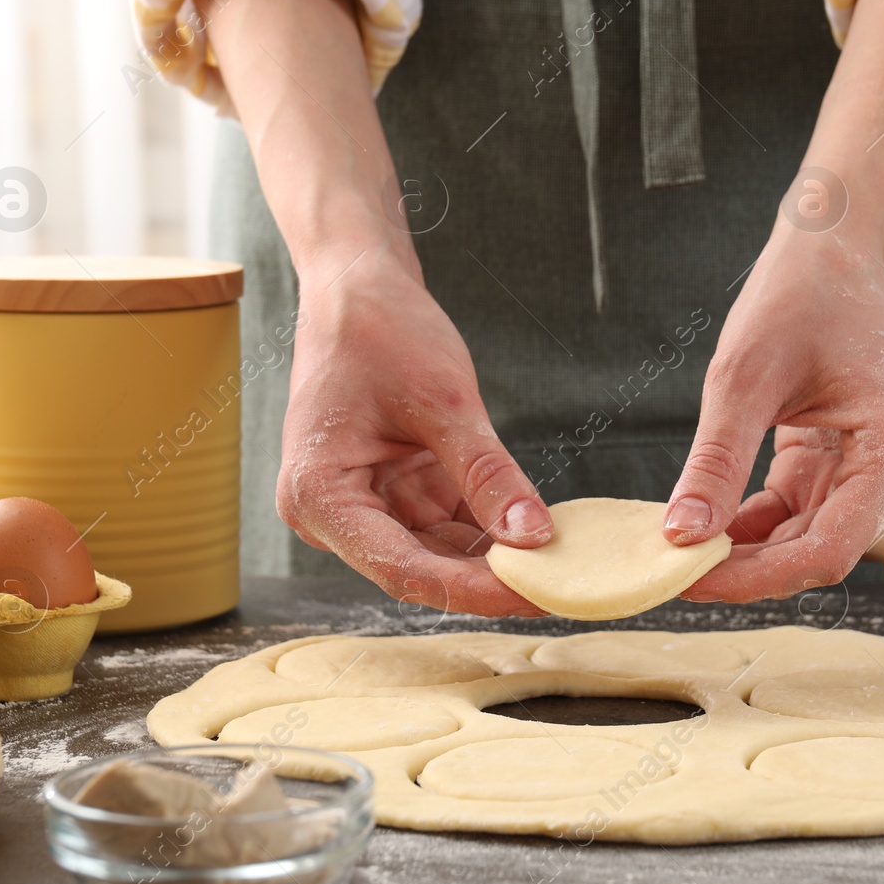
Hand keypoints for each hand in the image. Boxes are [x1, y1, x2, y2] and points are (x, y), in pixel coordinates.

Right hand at [275, 245, 553, 615]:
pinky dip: (489, 527)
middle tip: (563, 589)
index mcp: (320, 496)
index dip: (473, 591)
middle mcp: (332, 514)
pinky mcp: (392, 490)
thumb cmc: (380, 330)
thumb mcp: (443, 400)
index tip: (536, 598)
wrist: (358, 286)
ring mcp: (362, 504)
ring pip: (437, 552)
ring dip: (494, 558)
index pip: (404, 568)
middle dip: (490, 579)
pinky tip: (538, 534)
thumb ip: (486, 473)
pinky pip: (444, 523)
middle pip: (420, 569)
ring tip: (561, 565)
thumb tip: (535, 536)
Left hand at [665, 225, 883, 601]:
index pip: (828, 549)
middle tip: (668, 572)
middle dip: (744, 569)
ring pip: (805, 540)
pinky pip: (798, 514)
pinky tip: (703, 527)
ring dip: (744, 552)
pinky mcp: (845, 465)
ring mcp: (876, 471)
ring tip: (678, 552)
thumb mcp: (743, 379)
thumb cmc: (798, 296)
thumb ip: (715, 463)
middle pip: (818, 552)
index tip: (689, 578)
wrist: (829, 251)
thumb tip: (680, 535)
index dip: (756, 577)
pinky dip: (750, 525)